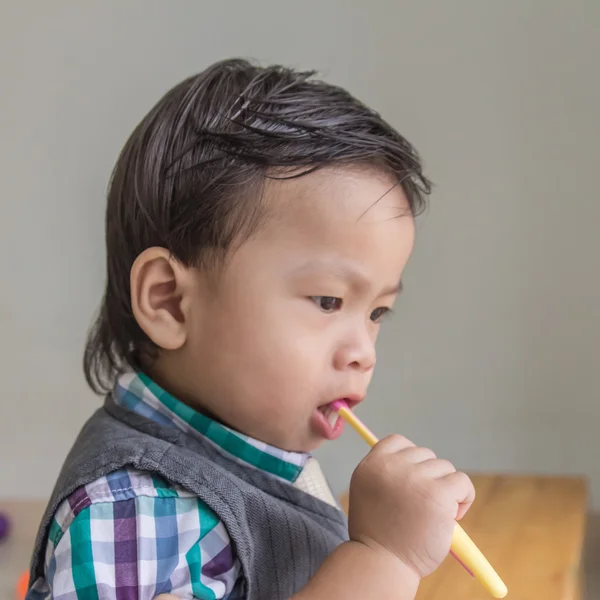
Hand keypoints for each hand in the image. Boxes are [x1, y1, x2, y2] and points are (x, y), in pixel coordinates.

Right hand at [348, 434, 474, 578]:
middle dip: (429, 477)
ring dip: (445, 489)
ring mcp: (414, 478)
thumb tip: (416, 461)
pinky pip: (462, 482)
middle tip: (422, 506)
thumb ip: (385, 474)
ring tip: (434, 515)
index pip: (398, 441)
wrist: (382, 564)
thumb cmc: (379, 535)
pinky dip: (464, 497)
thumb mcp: (369, 493)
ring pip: (444, 468)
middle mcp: (391, 466)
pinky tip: (452, 516)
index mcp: (371, 465)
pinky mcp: (438, 493)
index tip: (411, 481)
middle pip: (424, 455)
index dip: (410, 459)